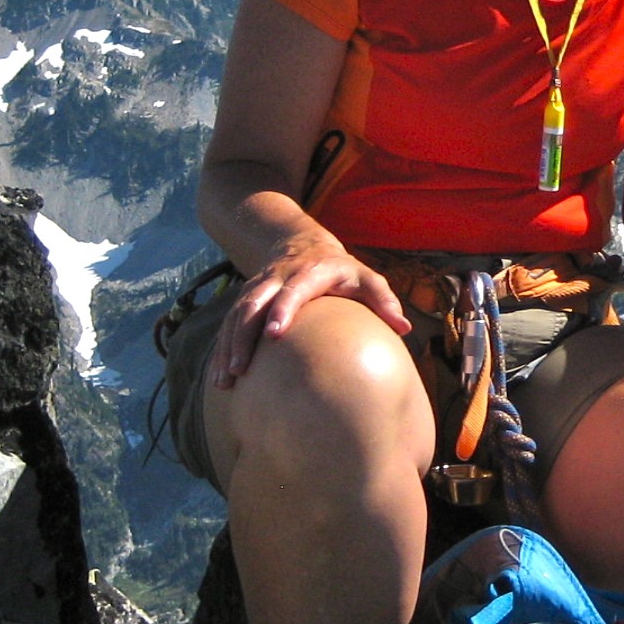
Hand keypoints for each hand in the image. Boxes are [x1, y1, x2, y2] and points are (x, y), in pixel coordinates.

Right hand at [209, 231, 410, 387]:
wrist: (301, 243)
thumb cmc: (342, 270)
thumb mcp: (366, 277)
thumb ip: (384, 299)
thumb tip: (404, 328)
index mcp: (309, 273)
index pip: (292, 290)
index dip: (281, 309)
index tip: (273, 334)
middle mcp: (277, 278)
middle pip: (254, 304)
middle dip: (243, 336)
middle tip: (239, 368)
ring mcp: (258, 288)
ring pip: (237, 315)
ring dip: (228, 347)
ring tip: (225, 380)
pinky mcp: (246, 299)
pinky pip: (230, 323)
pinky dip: (222, 348)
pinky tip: (219, 376)